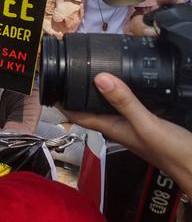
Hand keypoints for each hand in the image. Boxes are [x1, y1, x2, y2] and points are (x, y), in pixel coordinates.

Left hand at [62, 73, 191, 194]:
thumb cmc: (170, 151)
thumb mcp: (145, 123)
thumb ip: (124, 102)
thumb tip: (98, 79)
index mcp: (111, 127)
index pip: (77, 114)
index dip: (61, 100)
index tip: (50, 83)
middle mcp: (118, 125)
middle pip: (89, 107)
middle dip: (77, 91)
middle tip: (68, 70)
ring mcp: (132, 124)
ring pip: (107, 105)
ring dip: (98, 91)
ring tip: (90, 71)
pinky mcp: (147, 121)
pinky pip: (127, 104)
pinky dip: (121, 93)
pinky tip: (126, 83)